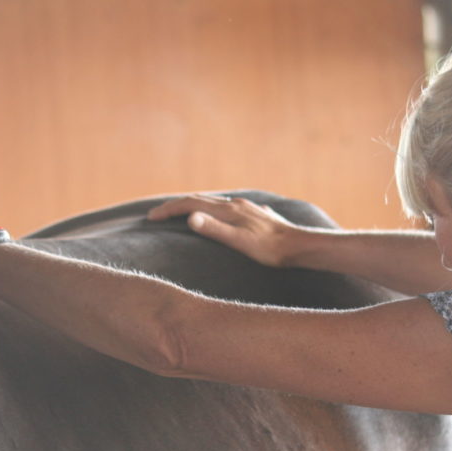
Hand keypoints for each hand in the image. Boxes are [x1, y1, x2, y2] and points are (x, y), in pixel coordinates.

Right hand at [146, 194, 308, 267]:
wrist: (301, 247)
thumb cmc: (270, 250)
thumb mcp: (239, 242)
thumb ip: (214, 229)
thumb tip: (190, 218)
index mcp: (229, 210)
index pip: (191, 204)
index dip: (169, 210)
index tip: (151, 218)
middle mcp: (236, 205)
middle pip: (200, 200)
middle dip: (177, 206)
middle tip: (158, 215)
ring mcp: (247, 209)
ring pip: (215, 204)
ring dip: (195, 207)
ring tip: (183, 215)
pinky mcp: (256, 216)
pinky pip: (228, 210)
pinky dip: (214, 212)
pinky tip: (220, 217)